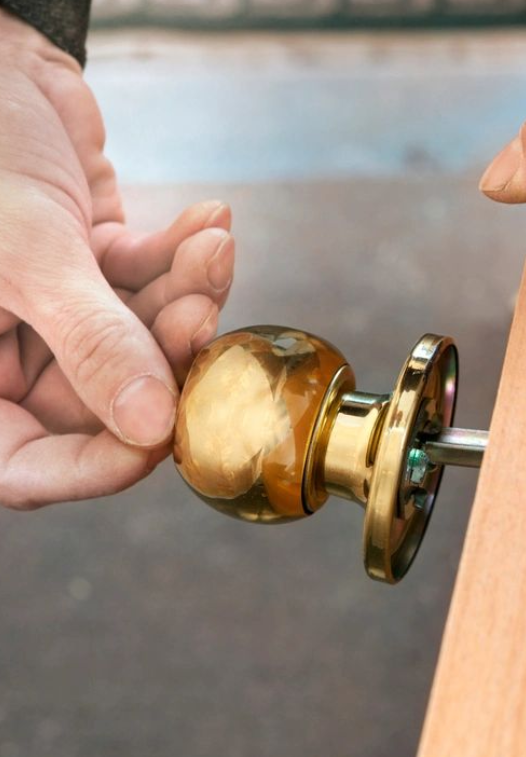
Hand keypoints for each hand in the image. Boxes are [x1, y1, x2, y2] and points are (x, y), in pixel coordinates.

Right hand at [0, 10, 234, 508]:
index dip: (97, 468)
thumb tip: (153, 427)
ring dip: (187, 300)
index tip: (164, 438)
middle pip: (106, 402)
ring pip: (142, 342)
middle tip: (200, 315)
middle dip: (166, 358)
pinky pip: (150, 284)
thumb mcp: (25, 251)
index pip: (27, 465)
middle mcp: (5, 354)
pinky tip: (210, 225)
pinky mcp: (91, 268)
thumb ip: (92, 341)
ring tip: (211, 254)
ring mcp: (52, 313)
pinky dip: (184, 259)